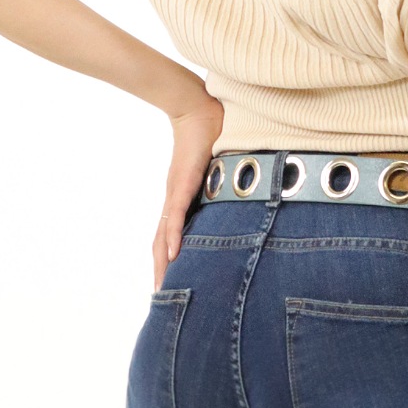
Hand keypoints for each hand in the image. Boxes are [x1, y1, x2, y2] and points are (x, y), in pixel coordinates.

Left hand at [152, 87, 224, 290]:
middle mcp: (175, 199)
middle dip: (161, 270)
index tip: (171, 281)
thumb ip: (229, 186)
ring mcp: (177, 192)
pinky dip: (173, 236)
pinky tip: (172, 255)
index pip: (172, 234)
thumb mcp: (222, 171)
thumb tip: (246, 194)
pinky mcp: (182, 183)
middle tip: (161, 297)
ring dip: (162, 262)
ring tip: (162, 286)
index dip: (169, 259)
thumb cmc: (212, 136)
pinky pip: (176, 216)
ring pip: (164, 234)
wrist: (199, 109)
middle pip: (162, 242)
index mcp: (183, 199)